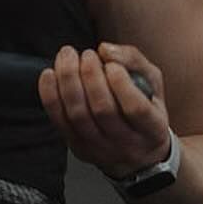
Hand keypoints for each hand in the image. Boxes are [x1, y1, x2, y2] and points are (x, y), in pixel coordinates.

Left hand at [38, 42, 171, 179]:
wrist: (136, 153)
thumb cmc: (145, 108)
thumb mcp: (152, 82)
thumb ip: (134, 60)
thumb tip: (106, 50)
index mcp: (153, 128)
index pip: (136, 109)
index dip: (121, 83)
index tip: (112, 65)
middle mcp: (127, 143)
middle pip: (103, 110)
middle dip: (90, 75)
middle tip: (87, 55)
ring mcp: (100, 148)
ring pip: (79, 115)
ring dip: (69, 80)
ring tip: (68, 57)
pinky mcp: (77, 146)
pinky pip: (59, 121)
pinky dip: (50, 94)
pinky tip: (50, 74)